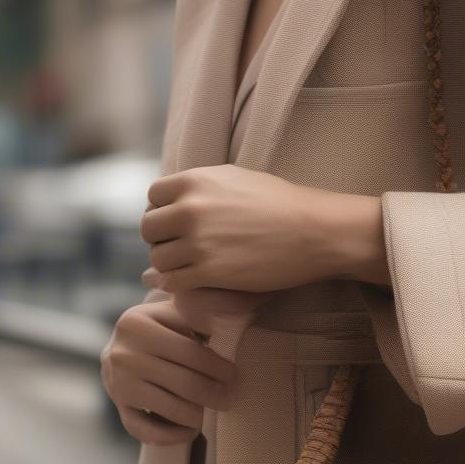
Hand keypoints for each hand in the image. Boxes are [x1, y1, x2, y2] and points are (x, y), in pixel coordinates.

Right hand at [101, 298, 237, 445]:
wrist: (120, 345)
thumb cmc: (160, 327)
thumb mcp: (173, 311)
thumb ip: (200, 312)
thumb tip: (237, 314)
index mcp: (138, 324)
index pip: (191, 352)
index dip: (219, 367)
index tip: (234, 375)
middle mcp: (124, 354)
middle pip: (185, 384)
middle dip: (214, 394)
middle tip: (228, 399)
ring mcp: (119, 383)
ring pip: (171, 409)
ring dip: (197, 416)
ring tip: (210, 411)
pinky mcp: (118, 406)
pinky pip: (147, 430)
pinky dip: (172, 436)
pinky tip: (189, 431)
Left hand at [140, 164, 389, 291]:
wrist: (315, 230)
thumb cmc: (282, 203)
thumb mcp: (236, 178)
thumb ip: (202, 187)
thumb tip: (174, 202)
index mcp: (196, 180)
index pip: (153, 196)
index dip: (162, 211)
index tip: (176, 224)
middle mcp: (190, 208)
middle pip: (149, 229)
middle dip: (162, 239)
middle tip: (182, 248)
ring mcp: (198, 241)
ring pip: (158, 258)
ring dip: (170, 265)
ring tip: (190, 266)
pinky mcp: (209, 271)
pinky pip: (172, 281)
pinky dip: (177, 284)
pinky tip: (193, 282)